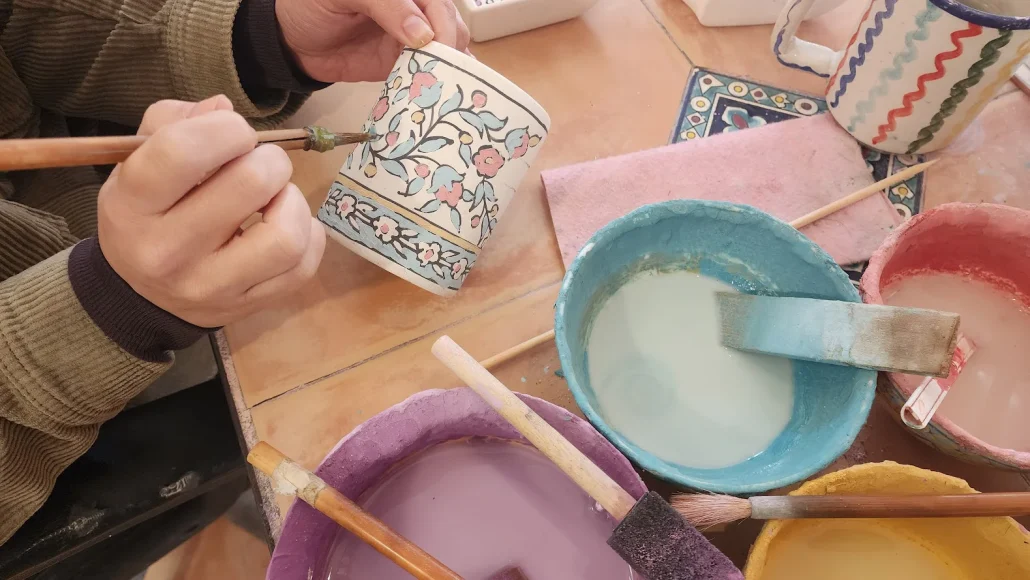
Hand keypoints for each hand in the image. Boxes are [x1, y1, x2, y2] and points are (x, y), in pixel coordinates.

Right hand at [97, 97, 325, 327]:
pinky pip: (304, 265)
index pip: (183, 150)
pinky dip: (308, 234)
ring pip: (286, 234)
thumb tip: (223, 106)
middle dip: (269, 159)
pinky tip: (286, 224)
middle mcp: (167, 251)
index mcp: (132, 205)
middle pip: (250, 182)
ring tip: (276, 197)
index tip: (233, 132)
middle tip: (259, 164)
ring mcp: (211, 286)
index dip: (225, 127)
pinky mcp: (249, 307)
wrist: (141, 296)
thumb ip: (171, 122)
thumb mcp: (137, 164)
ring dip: (293, 201)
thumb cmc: (147, 214)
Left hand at [276, 0, 470, 82]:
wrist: (291, 40)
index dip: (443, 23)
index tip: (437, 46)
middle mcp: (413, 10)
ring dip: (452, 65)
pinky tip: (449, 90)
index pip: (437, 3)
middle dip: (452, 45)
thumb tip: (423, 34)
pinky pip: (429, 71)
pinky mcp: (402, 64)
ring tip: (451, 83)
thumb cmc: (312, 5)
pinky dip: (441, 80)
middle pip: (450, 24)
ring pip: (447, 48)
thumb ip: (387, 7)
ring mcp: (410, 38)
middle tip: (446, 69)